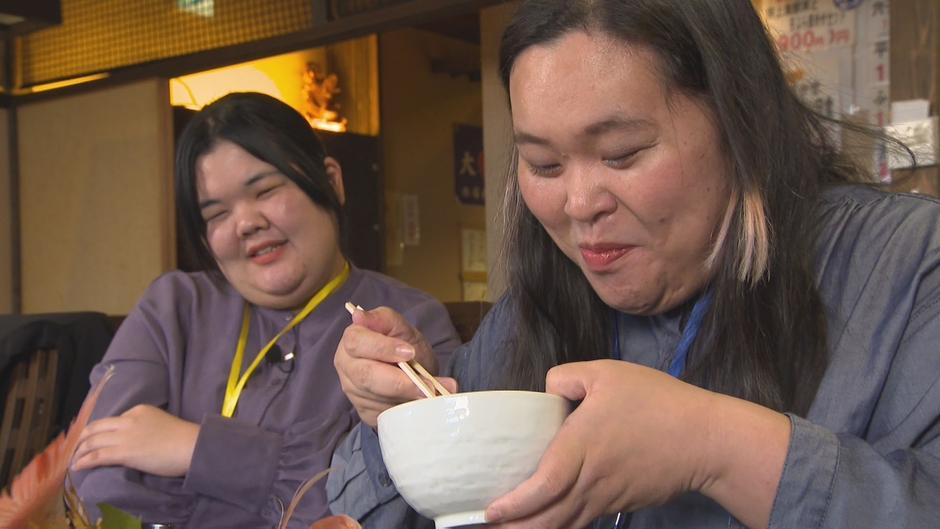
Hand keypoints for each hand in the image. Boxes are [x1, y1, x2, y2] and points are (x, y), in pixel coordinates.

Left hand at [71, 404, 199, 476]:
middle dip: (82, 437)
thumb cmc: (183, 437)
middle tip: (76, 447)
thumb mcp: (161, 422)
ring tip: (74, 459)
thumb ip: (146, 426)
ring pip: (93, 441)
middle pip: (97, 427)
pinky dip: (84, 461)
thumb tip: (138, 439)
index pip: (114, 420)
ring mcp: (125, 435)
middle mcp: (128, 420)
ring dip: (80, 451)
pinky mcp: (124, 452)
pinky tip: (77, 466)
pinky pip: (97, 456)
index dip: (101, 430)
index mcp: (139, 410)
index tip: (96, 439)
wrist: (191, 445)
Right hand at [334, 306, 456, 426]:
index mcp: (352, 339)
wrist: (414, 373)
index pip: (357, 342)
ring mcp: (353, 391)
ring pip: (377, 398)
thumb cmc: (405, 347)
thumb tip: (358, 315)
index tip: (409, 352)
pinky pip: (383, 413)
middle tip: (427, 385)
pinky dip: (405, 409)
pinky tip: (420, 403)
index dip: (382, 348)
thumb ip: (385, 320)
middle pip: (366, 375)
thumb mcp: (402, 329)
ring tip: (432, 392)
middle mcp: (347, 366)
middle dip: (399, 381)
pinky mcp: (365, 411)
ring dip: (407, 397)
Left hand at [484, 360, 789, 528]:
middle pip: (546, 517)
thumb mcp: (607, 372)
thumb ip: (566, 377)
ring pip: (563, 524)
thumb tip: (544, 391)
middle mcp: (590, 479)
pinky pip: (582, 521)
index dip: (514, 505)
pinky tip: (545, 523)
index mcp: (582, 446)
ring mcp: (606, 496)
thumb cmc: (658, 402)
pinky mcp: (619, 502)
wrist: (707, 440)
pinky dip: (559, 526)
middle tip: (484, 527)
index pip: (542, 486)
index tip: (490, 511)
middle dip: (514, 528)